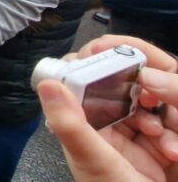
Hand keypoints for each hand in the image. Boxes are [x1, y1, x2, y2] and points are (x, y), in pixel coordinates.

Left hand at [37, 35, 177, 181]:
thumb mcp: (93, 163)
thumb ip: (72, 125)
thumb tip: (47, 83)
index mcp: (94, 117)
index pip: (100, 69)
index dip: (109, 54)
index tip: (118, 49)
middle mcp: (122, 119)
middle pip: (143, 77)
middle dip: (155, 80)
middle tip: (152, 87)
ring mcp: (150, 131)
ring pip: (167, 97)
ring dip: (172, 108)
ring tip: (166, 145)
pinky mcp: (171, 143)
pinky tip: (173, 155)